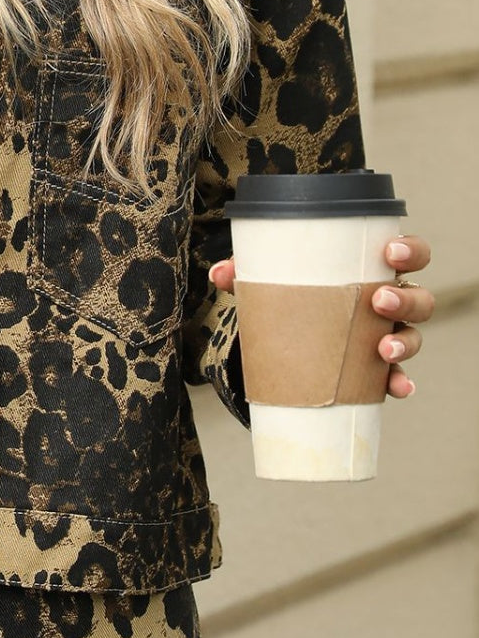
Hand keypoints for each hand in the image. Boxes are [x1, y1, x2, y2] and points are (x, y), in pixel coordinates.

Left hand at [208, 234, 434, 398]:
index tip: (389, 251)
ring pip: (414, 335)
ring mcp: (388, 335)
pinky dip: (401, 382)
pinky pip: (398, 377)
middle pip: (418, 296)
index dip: (409, 250)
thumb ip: (248, 272)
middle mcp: (388, 301)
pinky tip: (398, 388)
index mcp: (371, 269)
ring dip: (405, 341)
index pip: (408, 253)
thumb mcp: (275, 279)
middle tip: (378, 299)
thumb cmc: (297, 294)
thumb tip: (219, 273)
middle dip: (404, 298)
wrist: (292, 335)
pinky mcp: (378, 370)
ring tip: (383, 348)